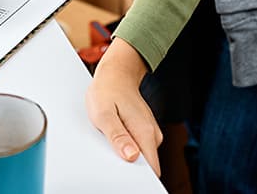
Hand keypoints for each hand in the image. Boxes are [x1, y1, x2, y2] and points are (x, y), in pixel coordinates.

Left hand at [85, 37, 161, 175]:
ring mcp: (149, 133)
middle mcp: (152, 134)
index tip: (126, 183)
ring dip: (125, 157)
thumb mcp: (104, 114)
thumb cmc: (107, 90)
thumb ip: (118, 136)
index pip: (152, 170)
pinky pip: (137, 147)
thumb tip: (132, 157)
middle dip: (129, 170)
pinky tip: (112, 138)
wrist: (117, 72)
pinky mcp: (143, 131)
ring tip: (108, 144)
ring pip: (141, 157)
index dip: (139, 180)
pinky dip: (125, 147)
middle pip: (146, 166)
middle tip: (109, 160)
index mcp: (145, 132)